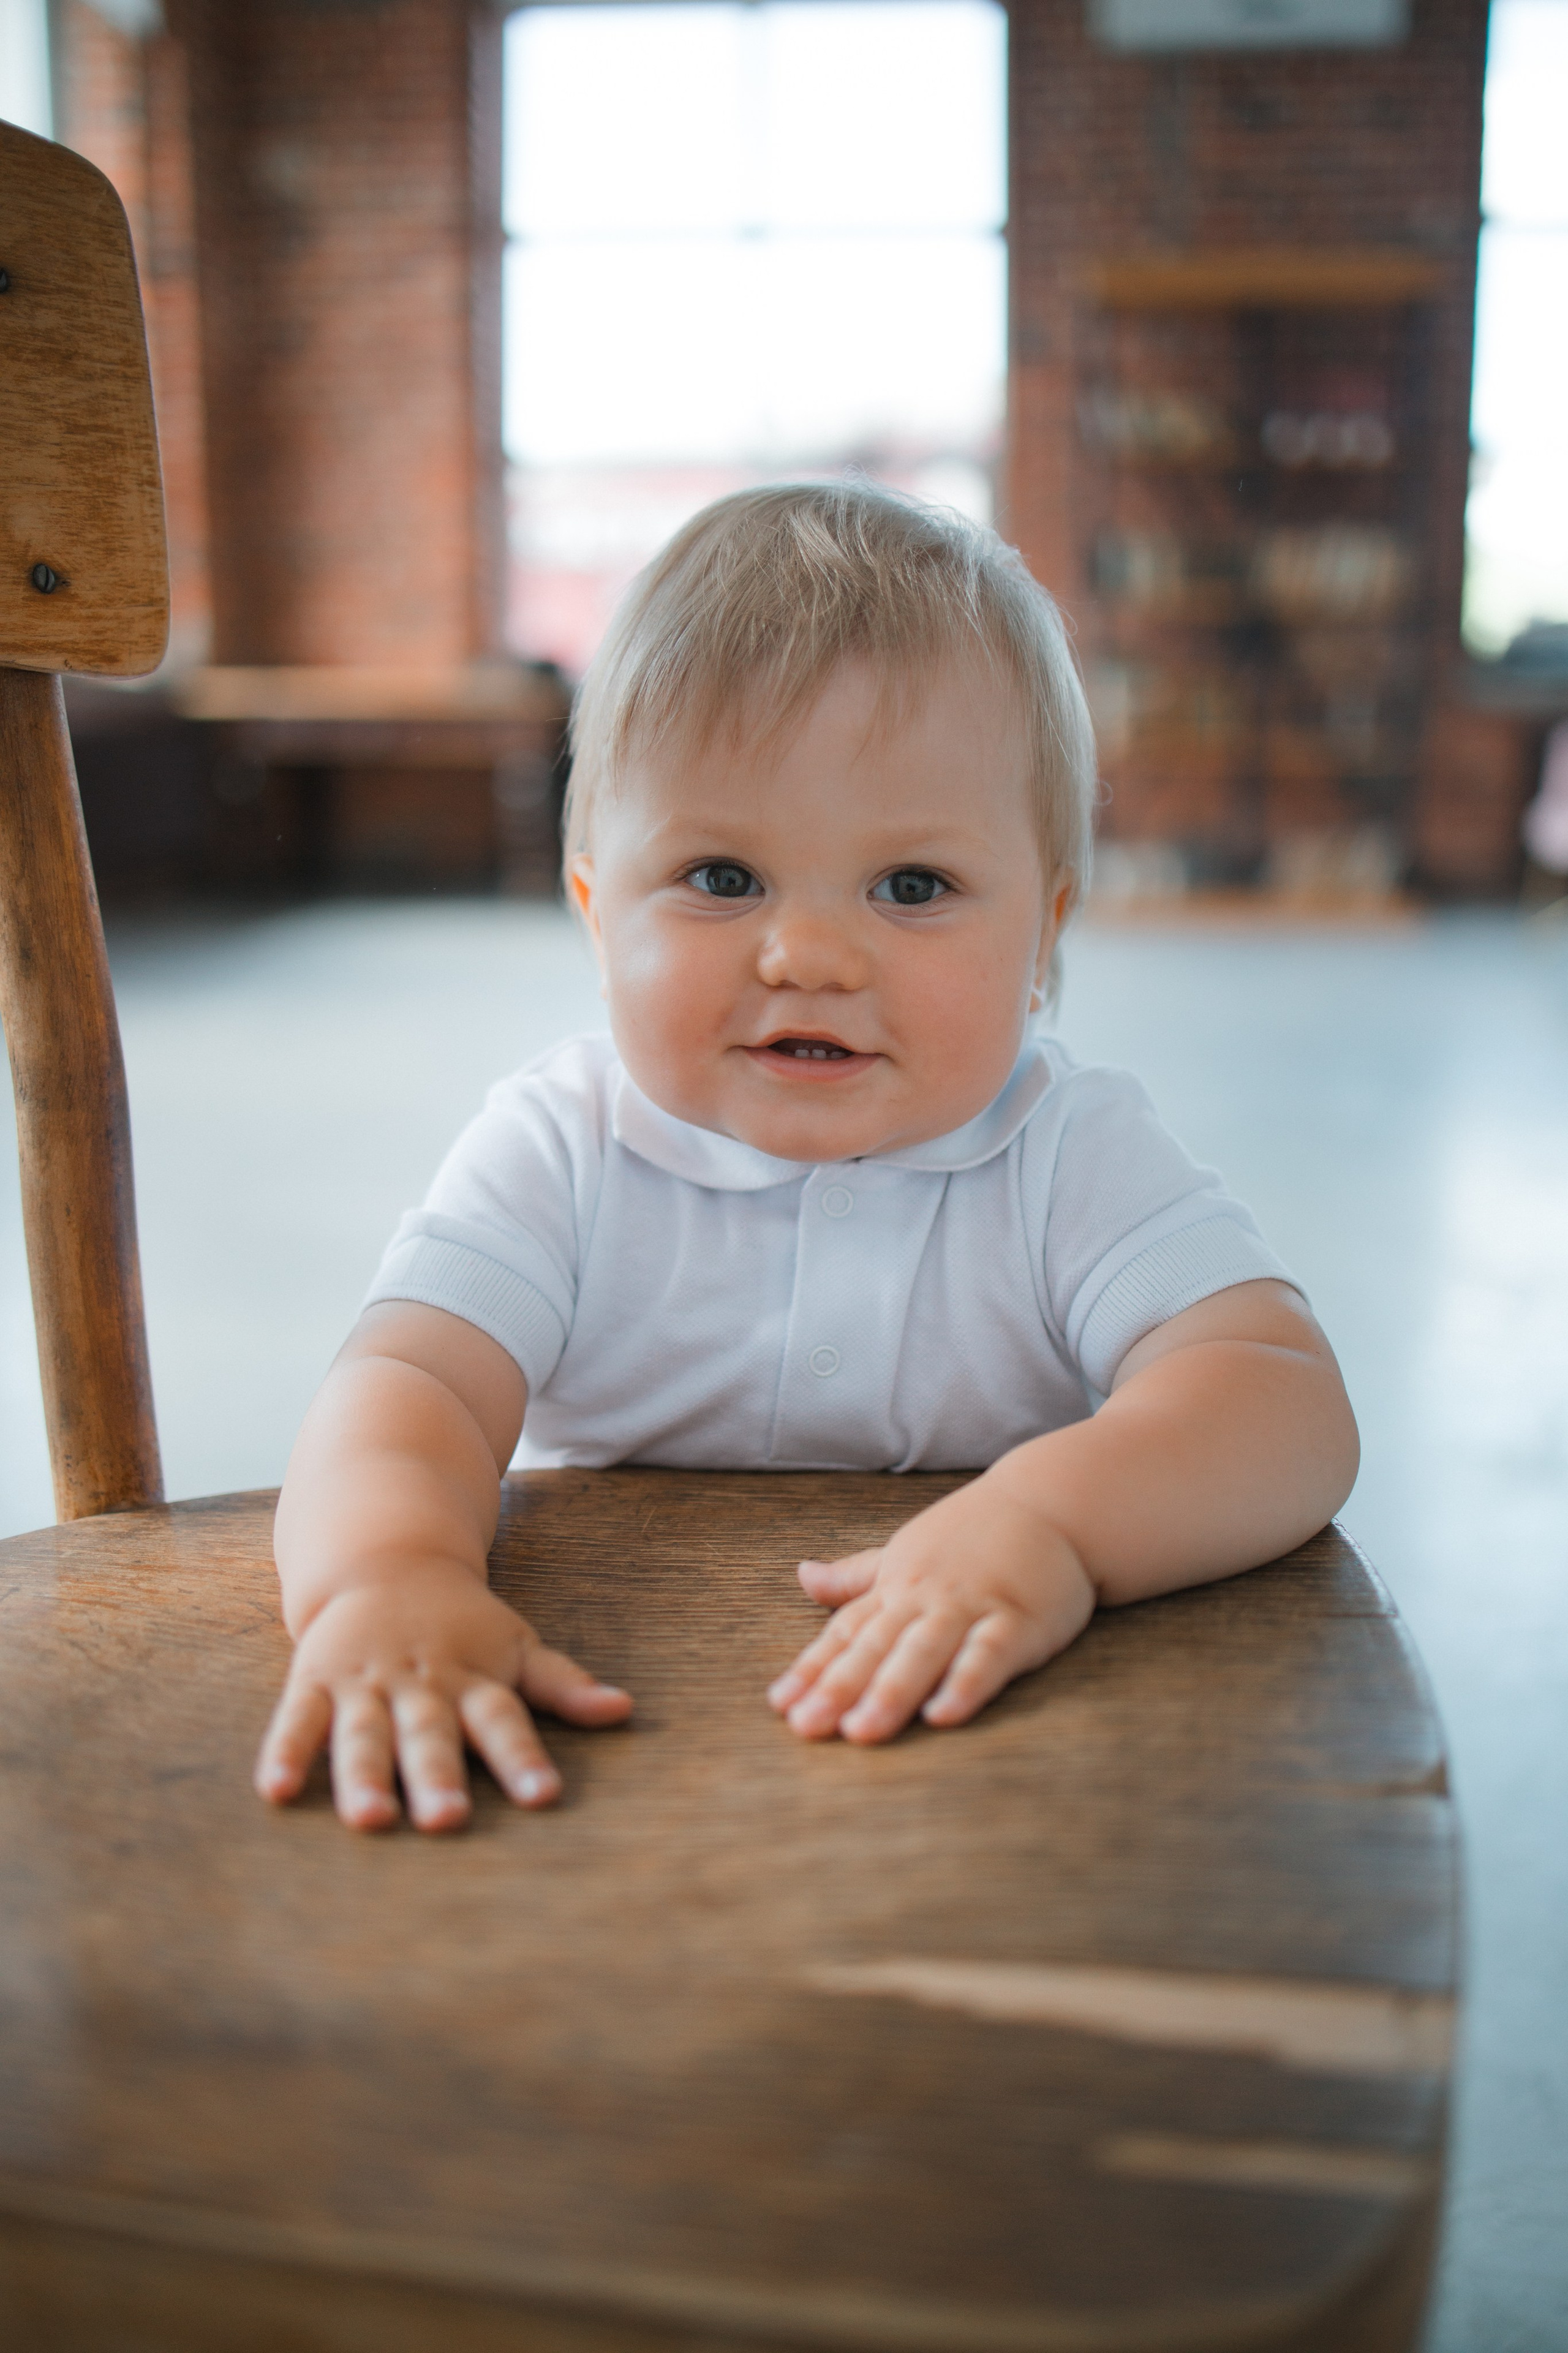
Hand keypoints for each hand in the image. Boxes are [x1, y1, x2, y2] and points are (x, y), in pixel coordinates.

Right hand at [255, 1563, 631, 1831]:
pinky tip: (276, 1792)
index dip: (522, 1757)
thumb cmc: (462, 1623)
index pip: (503, 1721)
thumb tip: (625, 1711)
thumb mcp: (516, 1646)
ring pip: (364, 1735)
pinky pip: (297, 1720)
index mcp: (472, 1679)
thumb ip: (564, 1685)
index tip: (543, 1795)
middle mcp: (419, 1685)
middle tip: (448, 1821)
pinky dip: (285, 1753)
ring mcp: (364, 1685)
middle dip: (438, 1777)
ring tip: (369, 1820)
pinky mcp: (315, 1682)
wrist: (384, 1556)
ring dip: (365, 1777)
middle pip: (430, 1735)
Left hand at [766, 1475, 1094, 1743]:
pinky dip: (965, 1683)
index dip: (813, 1669)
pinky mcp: (1019, 1622)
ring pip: (924, 1652)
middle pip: (876, 1647)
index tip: (780, 1704)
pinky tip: (943, 1715)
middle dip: (839, 1688)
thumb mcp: (906, 1552)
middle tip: (806, 1727)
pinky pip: (988, 1656)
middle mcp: (925, 1598)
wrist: (1053, 1502)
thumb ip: (856, 1576)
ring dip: (891, 1691)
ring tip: (860, 1732)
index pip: (846, 1632)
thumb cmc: (975, 1534)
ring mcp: (971, 1608)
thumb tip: (802, 1577)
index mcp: (897, 1587)